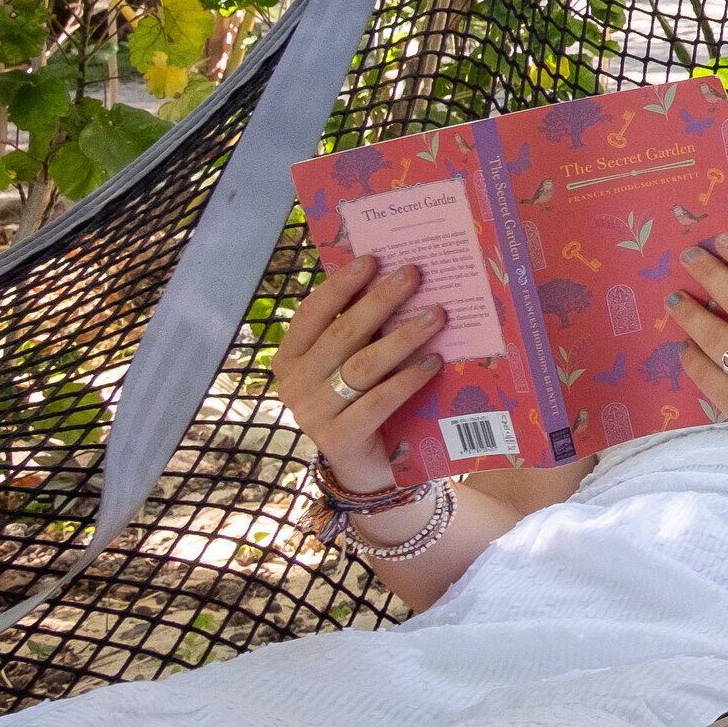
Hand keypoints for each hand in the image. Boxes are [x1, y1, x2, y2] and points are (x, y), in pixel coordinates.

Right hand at [271, 255, 449, 491]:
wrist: (366, 467)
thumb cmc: (361, 402)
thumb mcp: (352, 363)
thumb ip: (359, 331)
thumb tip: (394, 278)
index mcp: (290, 358)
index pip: (311, 313)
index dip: (340, 285)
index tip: (372, 259)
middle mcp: (294, 384)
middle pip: (342, 334)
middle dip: (380, 301)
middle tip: (414, 274)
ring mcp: (313, 414)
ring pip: (362, 365)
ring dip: (402, 336)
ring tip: (437, 315)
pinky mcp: (339, 439)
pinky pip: (378, 401)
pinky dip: (407, 379)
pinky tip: (433, 362)